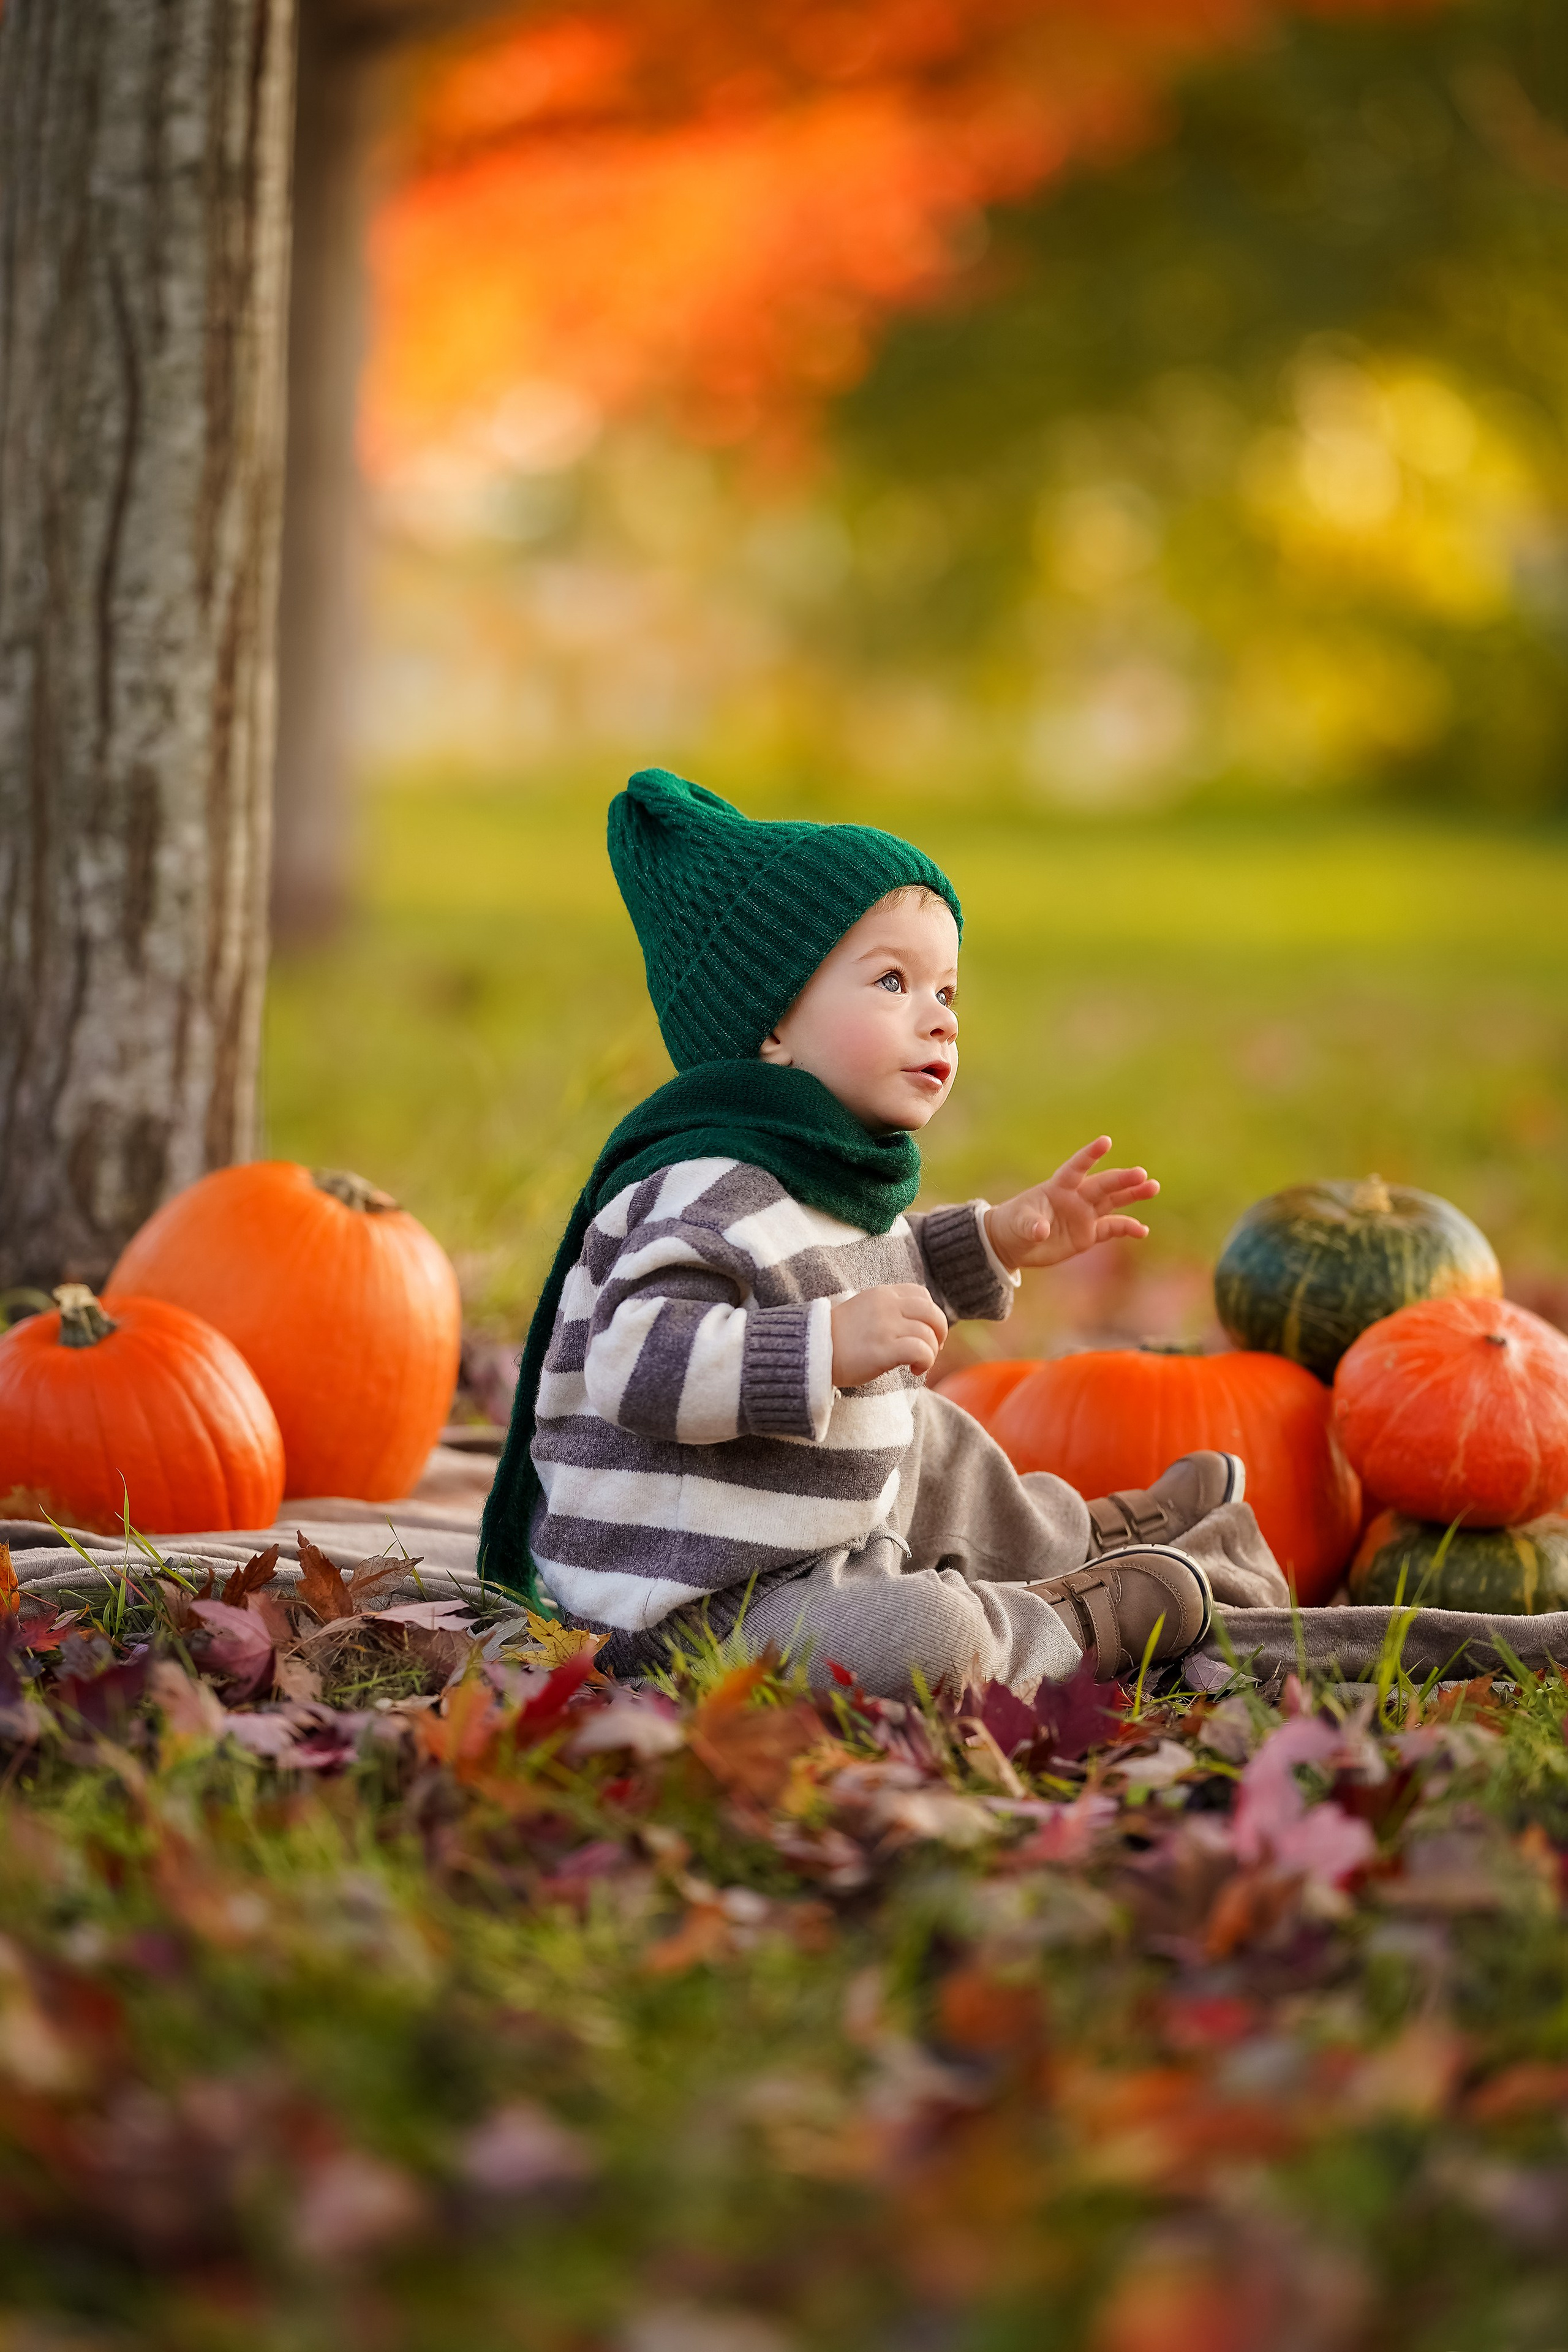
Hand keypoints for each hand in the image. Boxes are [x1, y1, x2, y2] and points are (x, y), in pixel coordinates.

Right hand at [830, 1284, 947, 1386]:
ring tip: (917, 1364)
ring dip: (930, 1353)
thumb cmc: (837, 1338)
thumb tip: (917, 1325)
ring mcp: (885, 1326)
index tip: (926, 1332)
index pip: (921, 1295)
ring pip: (929, 1334)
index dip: (930, 1315)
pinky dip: (925, 1362)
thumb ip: (887, 1310)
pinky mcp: (883, 1349)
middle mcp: (887, 1305)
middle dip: (940, 1333)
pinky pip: (921, 1351)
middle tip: (933, 1349)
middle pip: (932, 1313)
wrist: (811, 1352)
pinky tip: (914, 1370)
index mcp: (882, 1294)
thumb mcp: (863, 1311)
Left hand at [984, 1137, 1158, 1271]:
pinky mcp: (1088, 1234)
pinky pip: (1112, 1228)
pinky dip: (1128, 1228)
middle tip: (1141, 1174)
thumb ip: (1030, 1225)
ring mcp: (1084, 1215)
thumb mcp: (1018, 1225)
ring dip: (1132, 1194)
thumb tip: (1041, 1230)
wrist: (1014, 1243)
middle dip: (1121, 1179)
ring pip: (1113, 1201)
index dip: (1089, 1155)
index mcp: (1058, 1187)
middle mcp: (1076, 1198)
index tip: (1106, 1141)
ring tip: (1153, 1187)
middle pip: (1102, 1185)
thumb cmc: (1013, 1225)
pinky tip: (1143, 1231)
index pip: (1076, 1167)